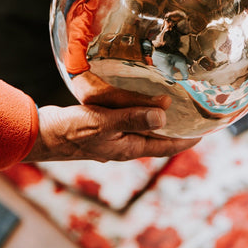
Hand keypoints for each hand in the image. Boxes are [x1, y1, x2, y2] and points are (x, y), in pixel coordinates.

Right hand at [24, 102, 199, 162]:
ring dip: (156, 118)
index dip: (185, 140)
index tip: (203, 132)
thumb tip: (164, 115)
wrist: (43, 134)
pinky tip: (137, 99)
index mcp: (129, 148)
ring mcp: (113, 137)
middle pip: (156, 138)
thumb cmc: (73, 131)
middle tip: (190, 113)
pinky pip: (127, 119)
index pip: (165, 146)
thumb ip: (134, 117)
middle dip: (173, 128)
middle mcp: (124, 145)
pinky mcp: (102, 127)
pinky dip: (137, 110)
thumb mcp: (106, 123)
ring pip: (141, 127)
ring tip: (170, 103)